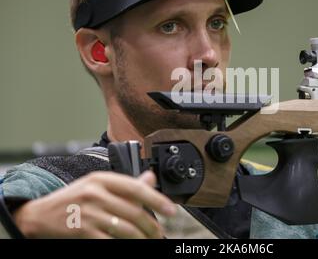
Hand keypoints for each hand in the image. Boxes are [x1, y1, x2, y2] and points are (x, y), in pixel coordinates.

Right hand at [13, 171, 176, 238]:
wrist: (40, 214)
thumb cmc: (73, 199)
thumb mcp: (97, 184)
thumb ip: (125, 184)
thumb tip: (151, 178)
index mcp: (102, 178)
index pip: (136, 188)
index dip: (157, 199)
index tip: (171, 209)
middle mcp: (95, 193)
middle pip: (134, 212)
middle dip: (152, 226)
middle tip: (159, 233)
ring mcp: (88, 213)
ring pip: (126, 229)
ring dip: (141, 238)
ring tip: (148, 241)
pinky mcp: (82, 231)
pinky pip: (110, 241)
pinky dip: (123, 245)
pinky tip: (130, 244)